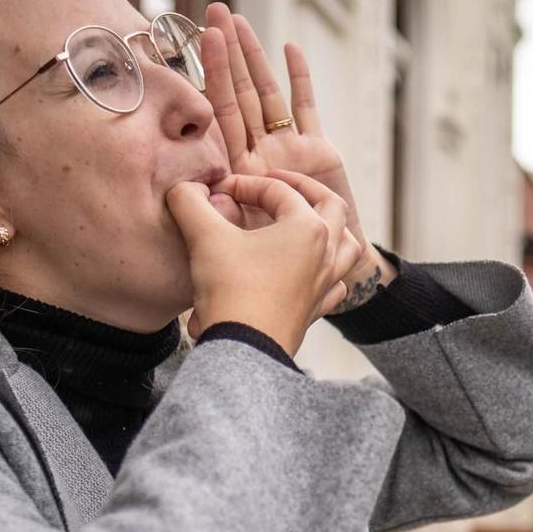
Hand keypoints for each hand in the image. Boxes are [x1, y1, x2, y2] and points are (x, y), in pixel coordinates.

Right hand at [165, 171, 362, 355]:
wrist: (244, 347)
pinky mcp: (317, 309)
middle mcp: (326, 252)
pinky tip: (313, 271)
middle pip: (331, 206)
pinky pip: (337, 284)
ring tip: (311, 222)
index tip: (220, 190)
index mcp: (308, 227)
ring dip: (333, 228)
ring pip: (348, 246)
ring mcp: (326, 283)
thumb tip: (184, 188)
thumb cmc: (231, 288)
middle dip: (305, 189)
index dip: (246, 184)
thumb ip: (190, 202)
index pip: (278, 191)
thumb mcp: (204, 237)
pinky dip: (330, 271)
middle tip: (279, 184)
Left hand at [199, 4, 394, 311]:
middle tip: (215, 12)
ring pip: (267, 93)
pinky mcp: (316, 150)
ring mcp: (286, 148)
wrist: (322, 270)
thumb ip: (222, 211)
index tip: (199, 42)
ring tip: (240, 21)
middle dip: (228, 53)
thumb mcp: (241, 236)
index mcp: (235, 168)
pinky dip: (298, 79)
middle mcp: (257, 151)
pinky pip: (304, 108)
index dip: (211, 75)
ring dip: (255, 57)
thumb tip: (201, 190)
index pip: (219, 111)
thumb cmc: (276, 263)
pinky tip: (289, 48)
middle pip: (240, 92)